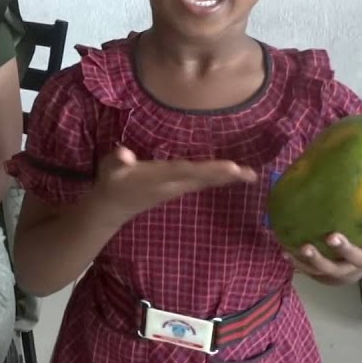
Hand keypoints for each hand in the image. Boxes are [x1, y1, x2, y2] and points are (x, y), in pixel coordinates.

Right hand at [88, 146, 255, 223]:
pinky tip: (232, 175)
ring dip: (228, 178)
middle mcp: (172, 185)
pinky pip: (203, 182)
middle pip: (204, 180)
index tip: (230, 167)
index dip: (208, 169)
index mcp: (159, 178)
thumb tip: (125, 155)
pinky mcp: (178, 189)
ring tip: (251, 175)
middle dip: (227, 176)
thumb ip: (117, 160)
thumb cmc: (112, 182)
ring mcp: (177, 189)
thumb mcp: (110, 168)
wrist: (112, 208)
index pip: (187, 171)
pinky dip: (219, 178)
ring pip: (206, 182)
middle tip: (252, 174)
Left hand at [286, 222, 361, 284]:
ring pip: (331, 268)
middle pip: (358, 257)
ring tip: (304, 247)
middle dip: (344, 248)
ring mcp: (343, 270)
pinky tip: (285, 251)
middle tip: (332, 237)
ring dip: (316, 258)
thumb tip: (343, 161)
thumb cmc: (358, 236)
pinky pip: (311, 271)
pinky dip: (298, 262)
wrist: (347, 270)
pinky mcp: (325, 276)